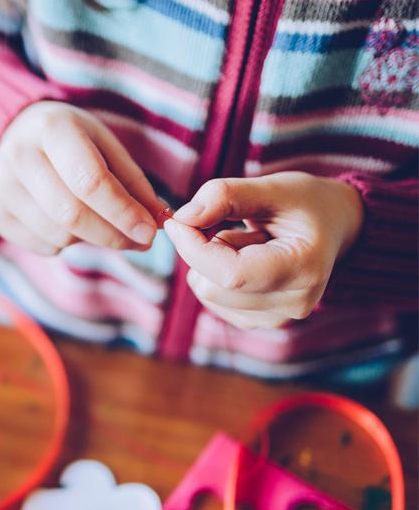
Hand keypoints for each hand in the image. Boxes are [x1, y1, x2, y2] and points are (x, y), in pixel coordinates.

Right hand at [0, 101, 168, 255]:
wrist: (18, 135)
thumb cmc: (74, 141)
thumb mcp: (107, 147)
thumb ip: (134, 185)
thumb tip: (157, 224)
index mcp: (51, 128)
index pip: (90, 181)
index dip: (123, 212)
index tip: (150, 232)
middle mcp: (18, 155)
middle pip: (71, 215)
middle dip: (113, 235)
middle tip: (139, 241)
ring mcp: (1, 187)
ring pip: (59, 236)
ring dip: (91, 239)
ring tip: (99, 220)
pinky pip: (44, 247)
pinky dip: (67, 244)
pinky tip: (68, 222)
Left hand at [163, 171, 363, 329]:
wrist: (333, 226)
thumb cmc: (306, 203)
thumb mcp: (273, 187)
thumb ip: (227, 195)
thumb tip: (183, 218)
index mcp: (304, 269)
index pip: (231, 274)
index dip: (194, 248)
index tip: (177, 221)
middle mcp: (294, 304)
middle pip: (212, 287)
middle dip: (202, 251)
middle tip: (225, 222)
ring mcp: (278, 318)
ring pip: (208, 295)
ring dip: (210, 262)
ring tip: (245, 241)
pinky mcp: (260, 322)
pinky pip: (212, 300)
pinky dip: (215, 276)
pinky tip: (244, 258)